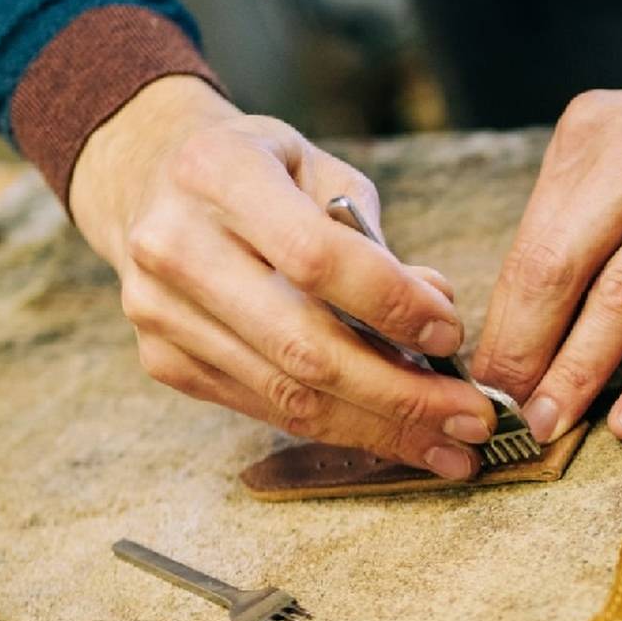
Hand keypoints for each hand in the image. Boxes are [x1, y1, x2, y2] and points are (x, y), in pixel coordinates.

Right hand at [69, 76, 496, 477]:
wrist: (150, 180)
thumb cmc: (262, 173)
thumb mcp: (321, 172)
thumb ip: (376, 242)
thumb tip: (438, 314)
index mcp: (216, 174)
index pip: (314, 258)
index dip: (390, 305)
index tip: (452, 334)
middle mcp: (173, 246)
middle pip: (303, 347)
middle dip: (401, 396)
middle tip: (471, 420)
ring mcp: (160, 312)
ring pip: (288, 397)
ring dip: (381, 430)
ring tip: (450, 448)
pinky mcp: (165, 361)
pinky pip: (268, 410)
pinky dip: (341, 429)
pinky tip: (397, 438)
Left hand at [473, 4, 621, 442]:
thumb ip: (589, 213)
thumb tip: (530, 323)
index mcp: (597, 129)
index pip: (531, 241)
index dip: (503, 321)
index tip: (487, 381)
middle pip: (561, 266)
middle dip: (526, 351)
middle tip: (506, 413)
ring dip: (582, 371)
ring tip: (556, 424)